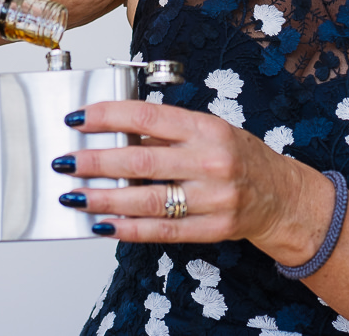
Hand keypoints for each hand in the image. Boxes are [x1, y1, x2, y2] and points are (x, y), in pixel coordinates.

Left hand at [56, 100, 332, 259]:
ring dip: (104, 200)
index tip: (77, 119)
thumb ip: (164, 132)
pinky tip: (104, 225)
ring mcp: (214, 198)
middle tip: (65, 163)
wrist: (283, 196)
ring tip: (75, 196)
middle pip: (140, 162)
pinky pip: (163, 231)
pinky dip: (129, 229)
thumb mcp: (206, 130)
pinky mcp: (214, 229)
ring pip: (147, 201)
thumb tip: (112, 133)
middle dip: (95, 163)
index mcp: (205, 127)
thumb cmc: (237, 156)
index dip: (106, 117)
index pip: (145, 117)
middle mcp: (210, 161)